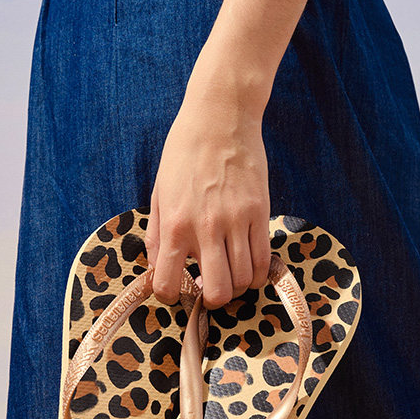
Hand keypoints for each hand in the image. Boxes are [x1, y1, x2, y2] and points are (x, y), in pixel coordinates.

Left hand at [145, 73, 271, 309]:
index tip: (175, 289)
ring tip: (229, 276)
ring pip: (243, 280)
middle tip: (208, 287)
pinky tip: (248, 270)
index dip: (170, 296)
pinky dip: (256, 274)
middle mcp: (206, 228)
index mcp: (174, 224)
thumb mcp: (159, 192)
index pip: (168, 284)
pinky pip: (263, 260)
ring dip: (235, 286)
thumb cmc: (184, 153)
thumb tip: (156, 268)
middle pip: (216, 292)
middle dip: (211, 299)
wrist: (220, 119)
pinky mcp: (260, 213)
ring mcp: (237, 222)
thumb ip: (156, 234)